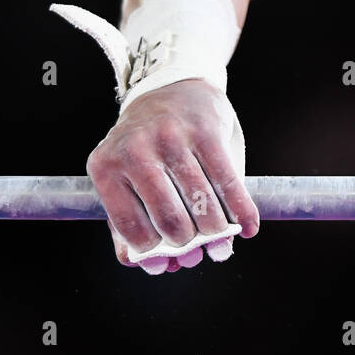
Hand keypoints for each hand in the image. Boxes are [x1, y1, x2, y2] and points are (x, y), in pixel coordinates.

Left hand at [86, 78, 259, 273]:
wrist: (171, 87)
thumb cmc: (148, 146)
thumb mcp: (127, 176)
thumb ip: (134, 220)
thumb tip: (158, 267)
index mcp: (105, 167)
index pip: (132, 228)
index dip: (156, 254)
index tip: (172, 261)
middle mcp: (135, 151)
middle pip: (171, 220)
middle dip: (191, 244)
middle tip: (201, 249)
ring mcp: (172, 139)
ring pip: (203, 204)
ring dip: (218, 231)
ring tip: (223, 240)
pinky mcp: (206, 131)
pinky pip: (229, 181)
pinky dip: (243, 210)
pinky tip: (249, 226)